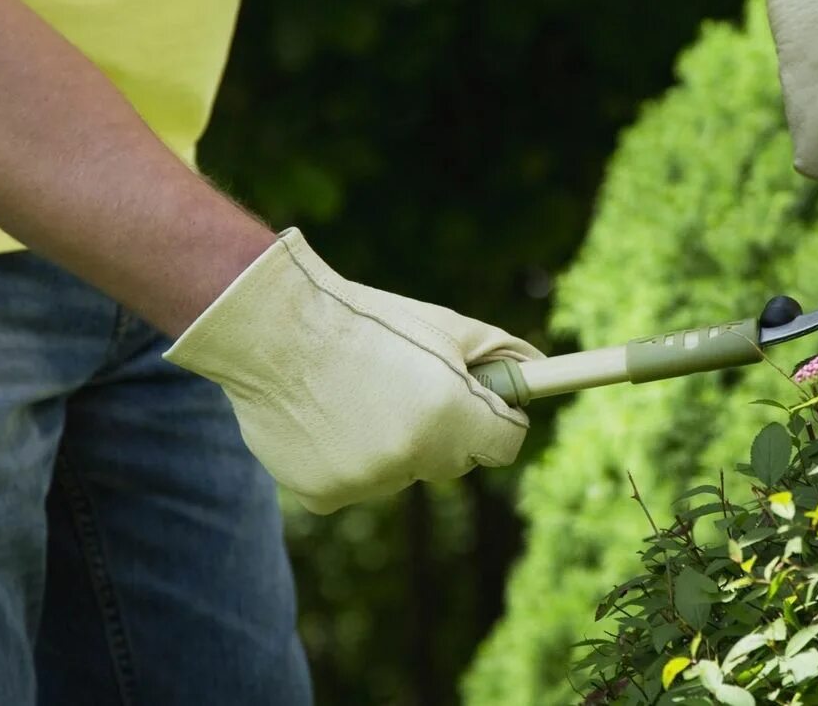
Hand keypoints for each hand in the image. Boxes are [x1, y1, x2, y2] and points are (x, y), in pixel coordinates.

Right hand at [163, 230, 542, 513]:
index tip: (484, 405)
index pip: (505, 445)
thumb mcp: (446, 326)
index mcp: (452, 413)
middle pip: (455, 461)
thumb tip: (542, 369)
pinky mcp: (325, 497)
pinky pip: (356, 485)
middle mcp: (414, 455)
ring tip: (356, 394)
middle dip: (445, 430)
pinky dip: (348, 460)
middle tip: (409, 387)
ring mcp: (367, 481)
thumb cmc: (367, 321)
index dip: (497, 421)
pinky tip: (326, 419)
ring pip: (402, 471)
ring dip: (393, 444)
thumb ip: (503, 354)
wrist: (275, 332)